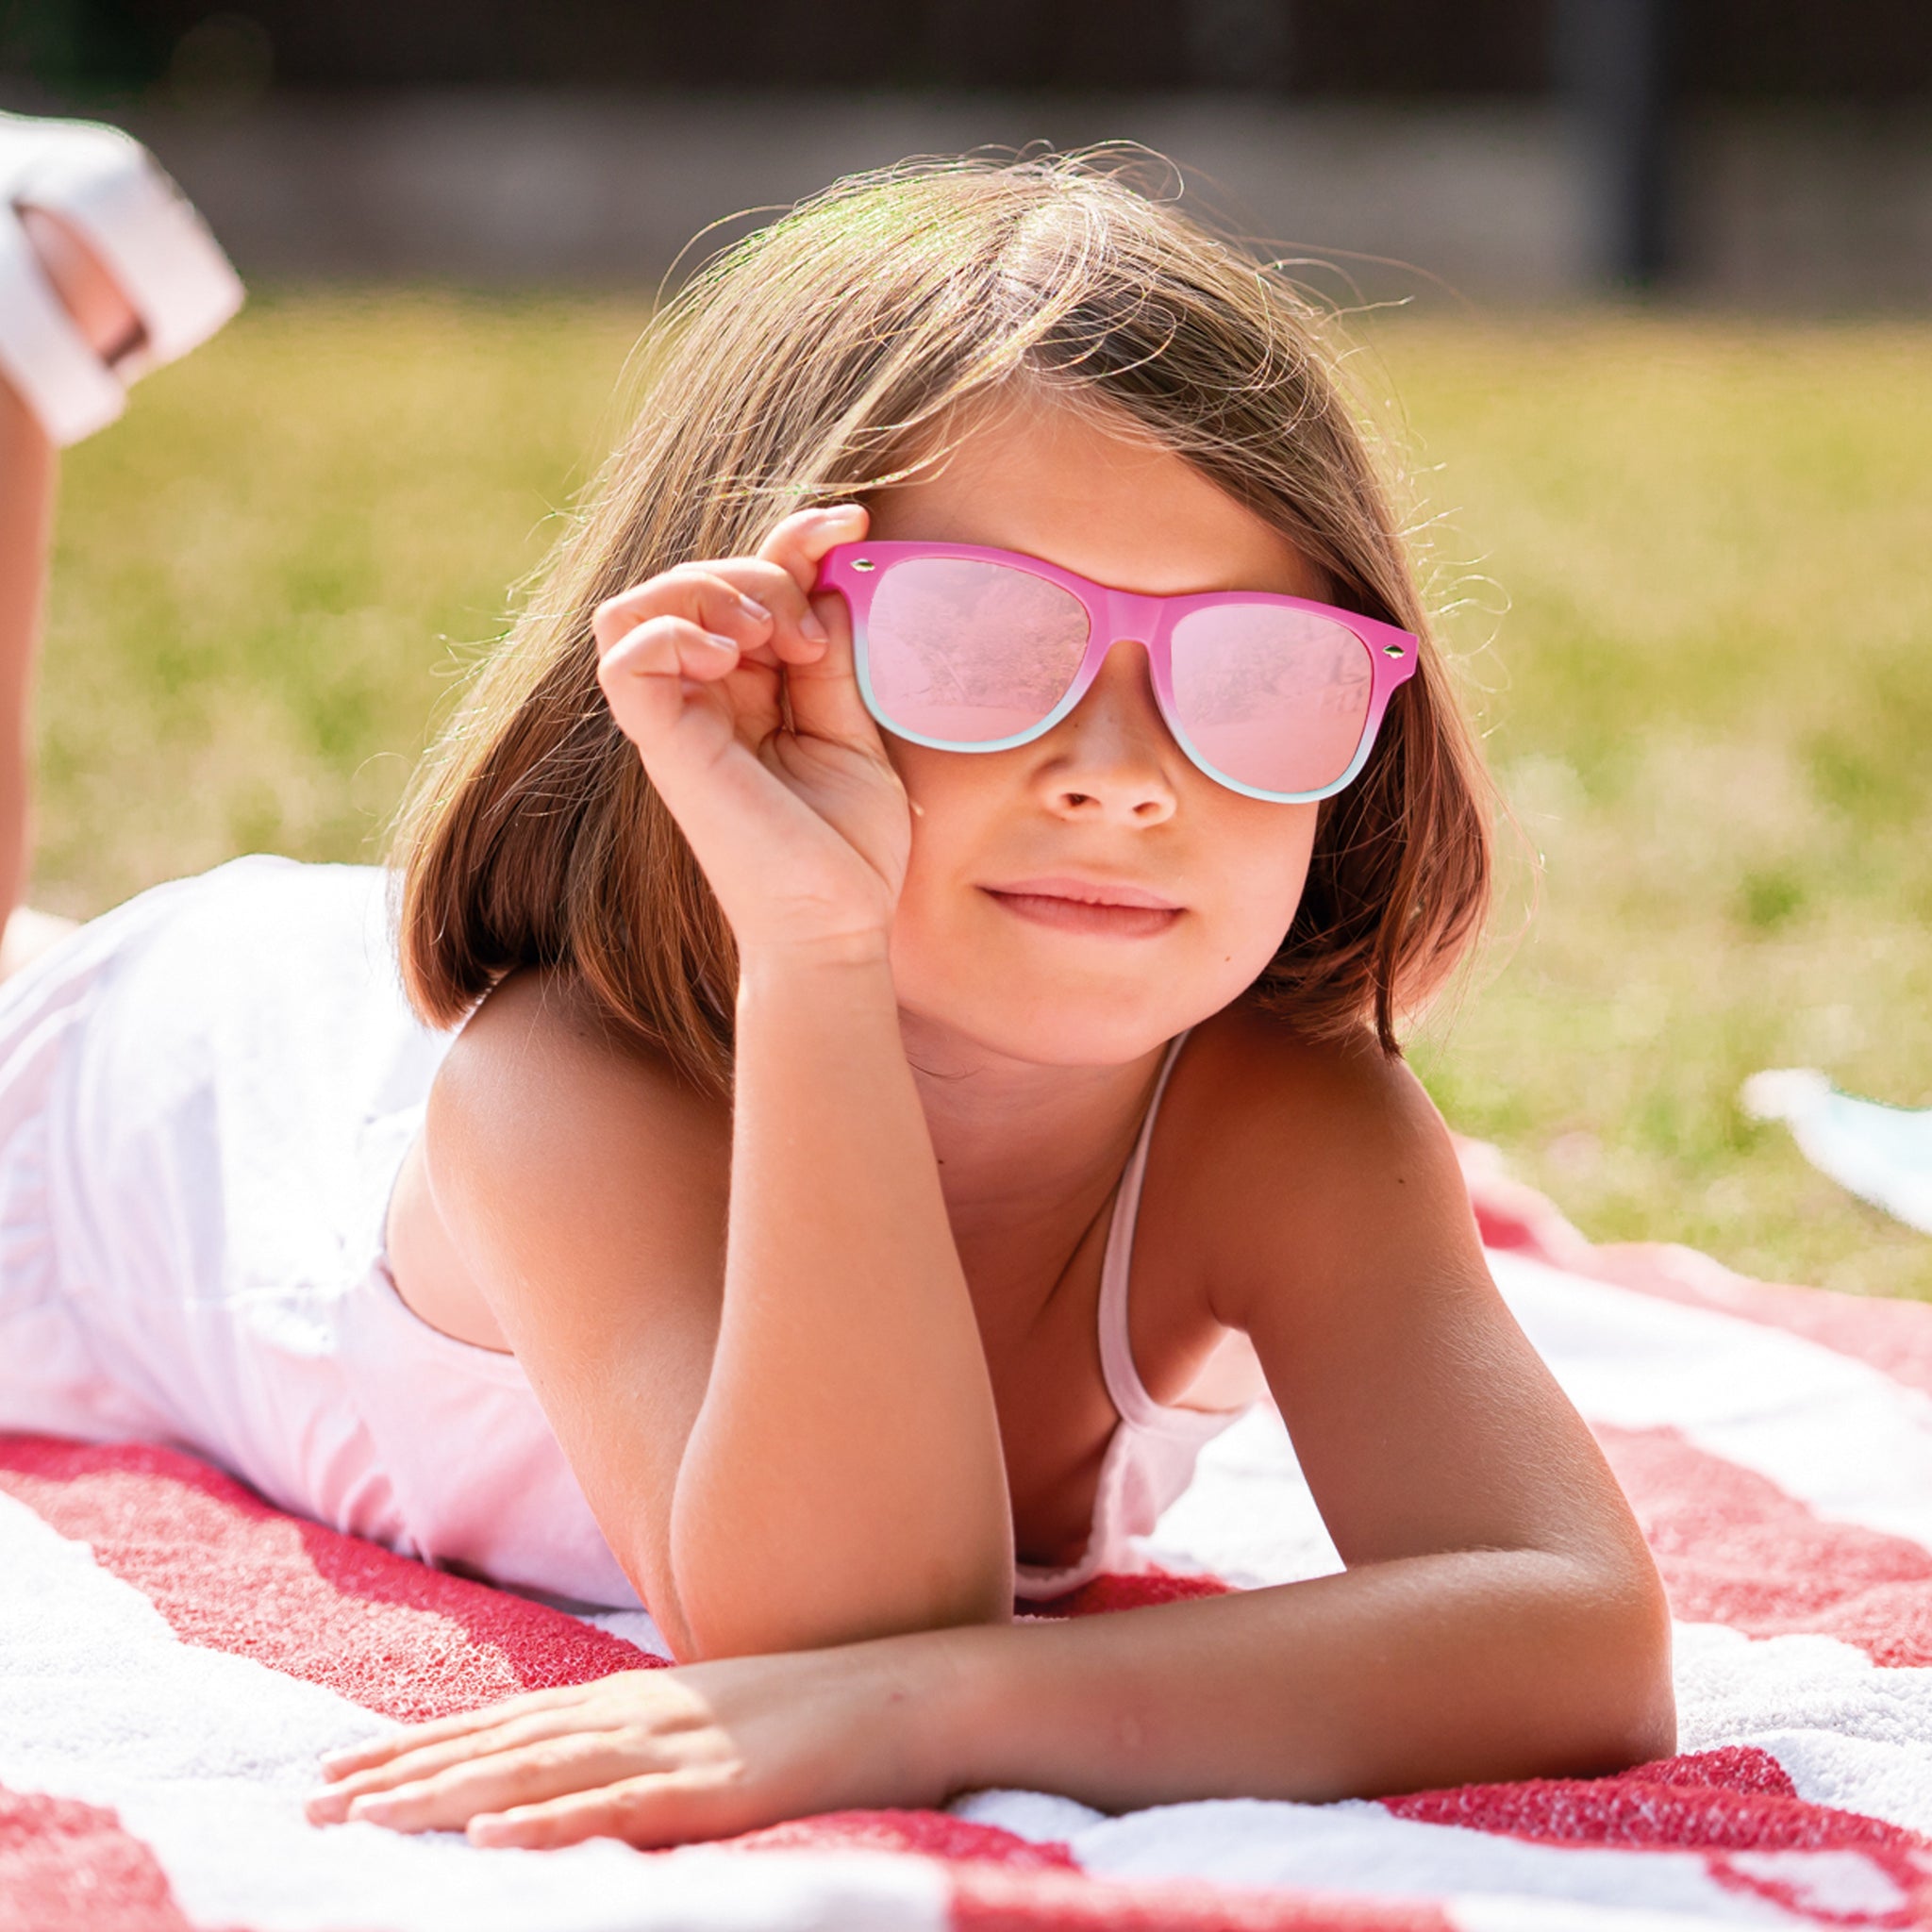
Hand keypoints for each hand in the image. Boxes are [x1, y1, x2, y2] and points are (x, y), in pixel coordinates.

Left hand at [304, 1641, 950, 1850]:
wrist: (913, 1685)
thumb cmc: (822, 1707)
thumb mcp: (720, 1716)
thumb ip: (652, 1738)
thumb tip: (588, 1767)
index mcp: (637, 1699)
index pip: (503, 1725)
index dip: (420, 1746)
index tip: (343, 1765)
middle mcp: (639, 1713)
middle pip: (498, 1746)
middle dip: (401, 1773)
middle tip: (313, 1800)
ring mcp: (677, 1746)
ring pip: (535, 1773)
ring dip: (443, 1796)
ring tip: (364, 1818)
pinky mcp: (719, 1788)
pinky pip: (620, 1808)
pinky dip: (549, 1820)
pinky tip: (490, 1836)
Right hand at [594, 504, 909, 959]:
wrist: (839, 926)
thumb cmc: (848, 846)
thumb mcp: (854, 732)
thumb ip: (833, 659)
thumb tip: (825, 584)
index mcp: (753, 689)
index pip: (748, 584)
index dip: (793, 538)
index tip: (852, 523)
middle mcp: (706, 697)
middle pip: (695, 579)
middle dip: (759, 570)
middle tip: (812, 628)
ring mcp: (678, 720)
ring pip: (640, 603)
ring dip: (709, 589)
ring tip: (770, 636)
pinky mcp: (663, 744)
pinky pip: (625, 654)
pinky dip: (674, 629)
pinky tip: (734, 655)